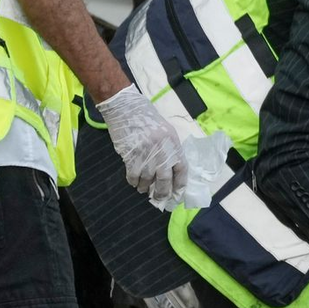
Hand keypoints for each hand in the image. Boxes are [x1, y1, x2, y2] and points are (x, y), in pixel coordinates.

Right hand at [97, 85, 187, 210]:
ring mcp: (146, 154)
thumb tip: (171, 171)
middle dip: (162, 191)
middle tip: (159, 197)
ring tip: (143, 189)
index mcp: (173, 144)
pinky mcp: (131, 156)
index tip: (177, 192)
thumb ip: (170, 149)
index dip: (180, 183)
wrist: (126, 109)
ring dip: (145, 187)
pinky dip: (133, 181)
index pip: (181, 169)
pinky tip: (134, 182)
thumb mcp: (166, 132)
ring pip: (148, 179)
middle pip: (165, 179)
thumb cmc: (148, 120)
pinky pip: (133, 175)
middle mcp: (162, 151)